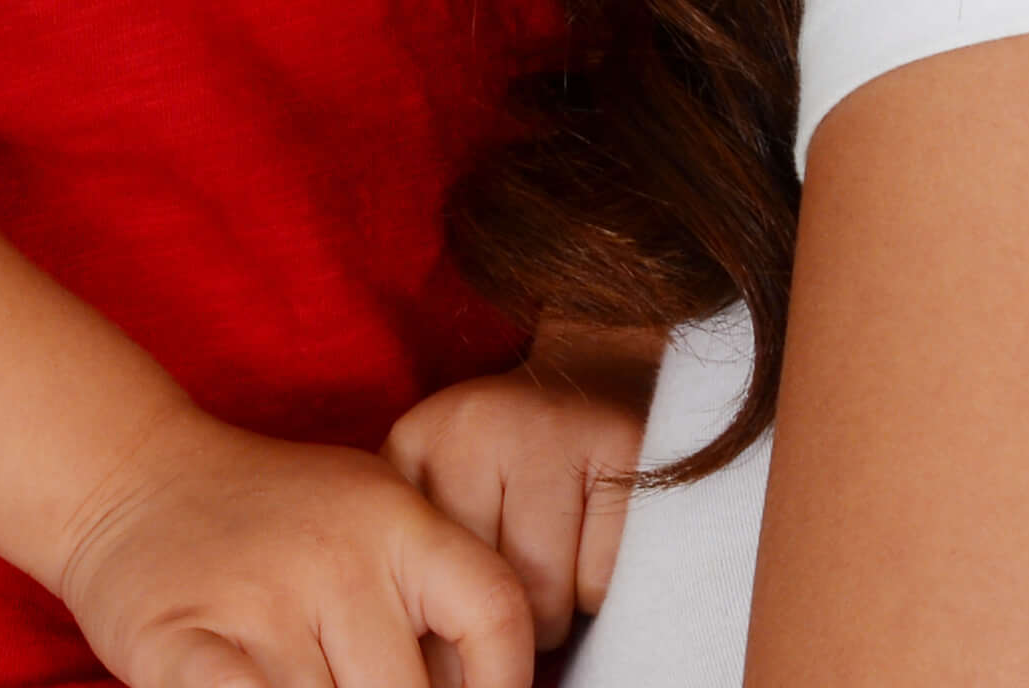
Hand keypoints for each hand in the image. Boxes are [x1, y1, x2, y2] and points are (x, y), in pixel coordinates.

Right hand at [51, 408, 544, 687]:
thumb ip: (432, 603)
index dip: (505, 682)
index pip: (493, 611)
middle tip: (356, 676)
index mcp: (394, 520)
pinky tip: (262, 685)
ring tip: (302, 673)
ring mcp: (256, 599)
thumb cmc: (270, 522)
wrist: (131, 474)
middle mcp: (334, 556)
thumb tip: (488, 687)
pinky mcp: (178, 642)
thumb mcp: (370, 525)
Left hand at [387, 349, 650, 646]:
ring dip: (557, 609)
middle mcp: (470, 427)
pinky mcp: (619, 441)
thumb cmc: (519, 470)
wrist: (604, 371)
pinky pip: (602, 579)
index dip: (439, 638)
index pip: (410, 582)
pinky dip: (603, 586)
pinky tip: (598, 538)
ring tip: (561, 557)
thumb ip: (431, 573)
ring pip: (542, 600)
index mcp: (414, 446)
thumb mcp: (452, 502)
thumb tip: (443, 680)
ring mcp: (546, 427)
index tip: (457, 644)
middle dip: (505, 620)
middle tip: (522, 581)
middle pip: (477, 596)